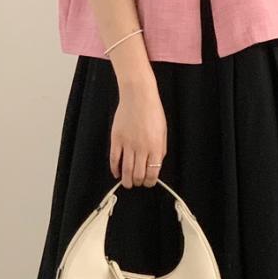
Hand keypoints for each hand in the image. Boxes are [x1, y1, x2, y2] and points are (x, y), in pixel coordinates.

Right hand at [110, 55, 167, 188]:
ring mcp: (128, 143)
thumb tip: (155, 165)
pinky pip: (114, 159)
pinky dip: (114, 169)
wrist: (138, 95)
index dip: (149, 182)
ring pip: (126, 170)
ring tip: (127, 183)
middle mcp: (142, 147)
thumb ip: (160, 149)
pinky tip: (117, 173)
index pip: (152, 173)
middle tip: (137, 182)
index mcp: (155, 146)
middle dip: (138, 182)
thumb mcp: (163, 131)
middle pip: (138, 175)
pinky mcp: (116, 139)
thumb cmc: (153, 111)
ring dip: (127, 180)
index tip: (148, 183)